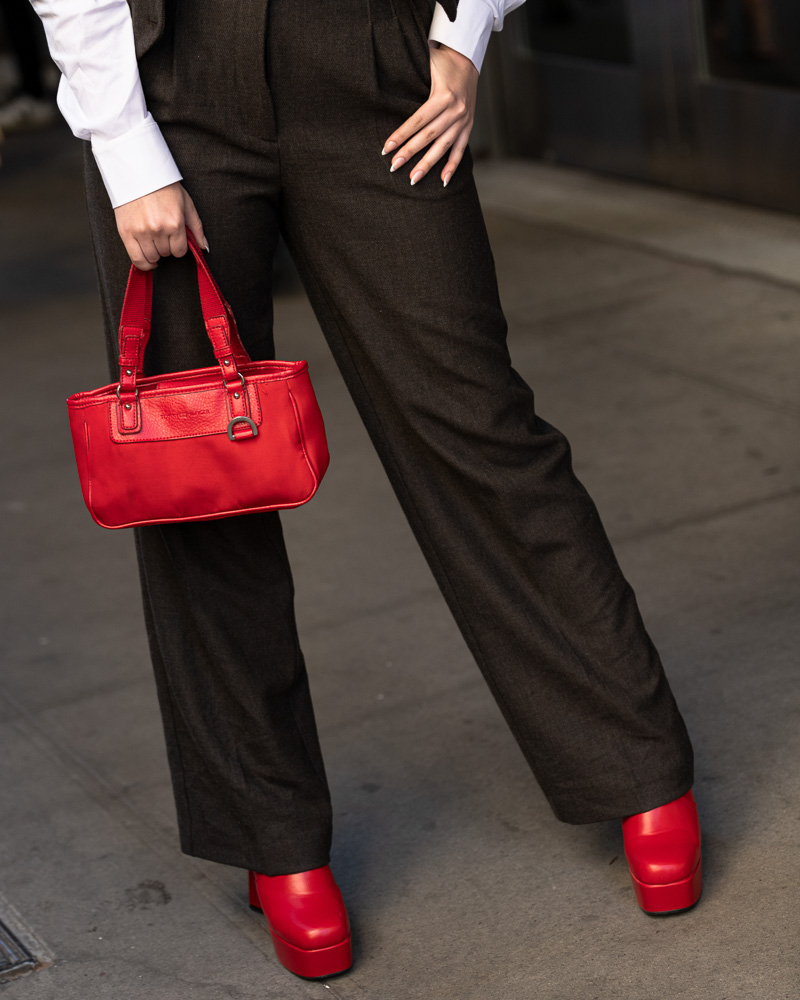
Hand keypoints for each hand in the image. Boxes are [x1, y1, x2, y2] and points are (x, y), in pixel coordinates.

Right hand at [114, 181, 207, 270]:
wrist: (137, 172)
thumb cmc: (163, 187)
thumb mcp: (186, 204)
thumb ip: (197, 228)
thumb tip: (205, 247)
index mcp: (174, 223)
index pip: (180, 251)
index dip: (178, 247)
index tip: (174, 239)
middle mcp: (158, 230)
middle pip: (166, 254)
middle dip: (166, 247)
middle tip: (162, 234)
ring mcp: (141, 232)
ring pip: (152, 257)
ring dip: (155, 253)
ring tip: (153, 240)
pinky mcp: (126, 232)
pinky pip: (136, 259)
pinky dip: (143, 263)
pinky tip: (147, 259)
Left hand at [381, 41, 477, 186]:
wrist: (468, 56)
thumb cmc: (442, 59)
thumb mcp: (426, 63)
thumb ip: (412, 80)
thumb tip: (388, 93)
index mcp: (443, 95)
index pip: (418, 120)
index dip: (402, 135)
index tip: (387, 148)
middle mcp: (455, 110)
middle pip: (428, 136)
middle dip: (410, 153)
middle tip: (394, 167)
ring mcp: (464, 120)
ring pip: (443, 146)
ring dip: (428, 164)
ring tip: (413, 179)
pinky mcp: (469, 125)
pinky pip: (460, 149)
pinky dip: (452, 166)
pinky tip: (442, 181)